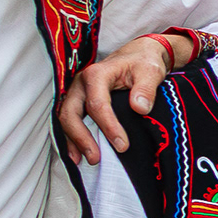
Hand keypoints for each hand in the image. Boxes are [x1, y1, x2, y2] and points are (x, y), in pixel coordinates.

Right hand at [64, 34, 181, 160]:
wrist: (138, 56)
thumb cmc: (144, 63)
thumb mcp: (151, 71)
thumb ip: (146, 88)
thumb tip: (140, 108)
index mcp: (97, 74)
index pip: (98, 105)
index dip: (108, 127)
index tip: (122, 145)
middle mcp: (81, 83)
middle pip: (71, 112)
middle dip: (81, 137)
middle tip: (96, 158)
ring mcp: (78, 92)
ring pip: (67, 118)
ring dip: (73, 141)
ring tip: (84, 161)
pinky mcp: (79, 101)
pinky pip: (71, 120)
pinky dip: (72, 137)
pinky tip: (78, 154)